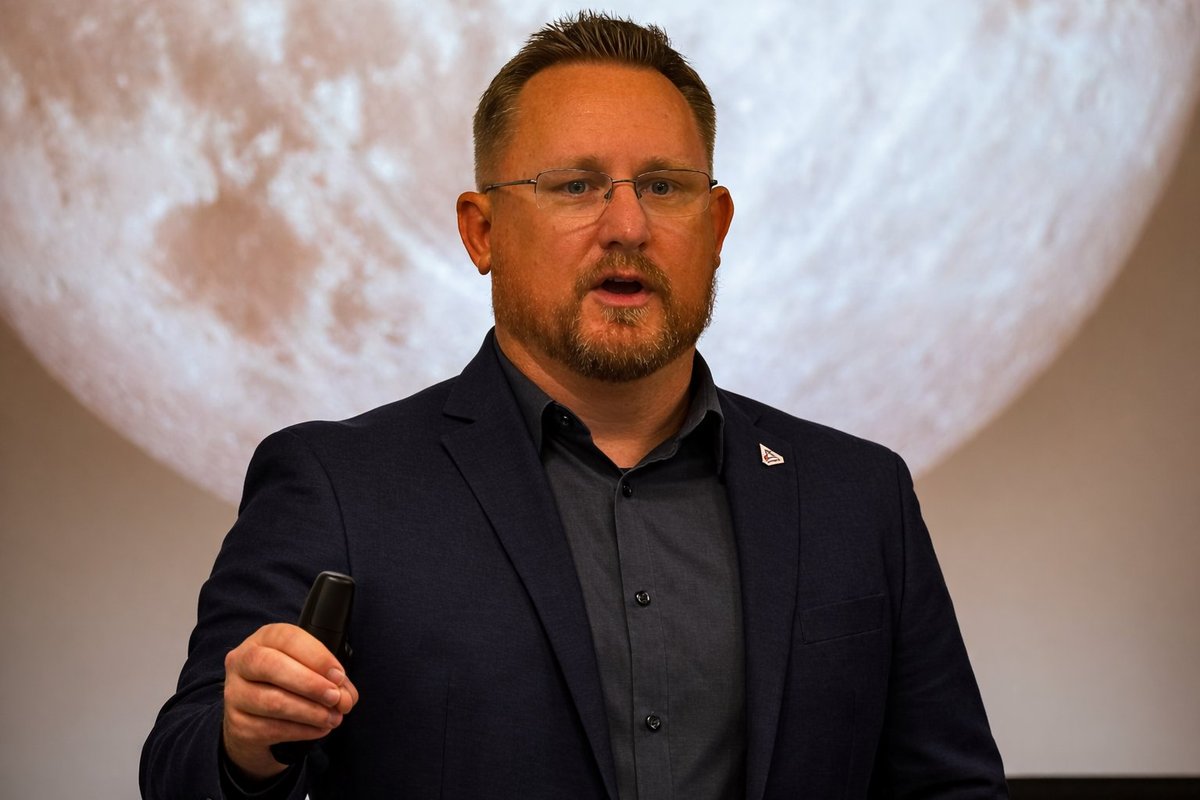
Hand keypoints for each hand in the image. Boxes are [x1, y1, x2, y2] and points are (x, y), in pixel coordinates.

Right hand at [222, 623, 358, 780]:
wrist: (257, 722)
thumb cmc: (288, 685)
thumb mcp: (308, 670)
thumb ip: (330, 678)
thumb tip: (345, 697)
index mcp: (264, 638)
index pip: (287, 638)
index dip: (317, 656)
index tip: (338, 676)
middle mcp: (242, 662)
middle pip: (271, 666)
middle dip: (310, 683)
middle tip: (335, 698)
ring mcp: (235, 694)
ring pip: (273, 702)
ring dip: (310, 712)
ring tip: (333, 718)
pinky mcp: (238, 724)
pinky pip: (272, 729)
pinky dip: (302, 730)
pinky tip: (319, 729)